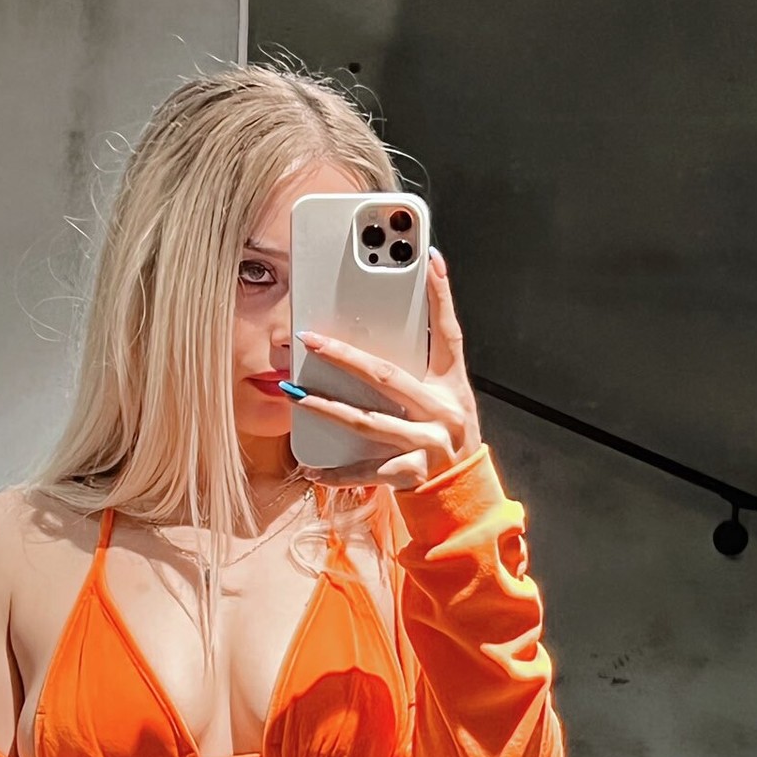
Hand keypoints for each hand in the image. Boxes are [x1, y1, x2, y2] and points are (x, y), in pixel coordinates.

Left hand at [291, 246, 480, 490]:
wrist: (463, 496)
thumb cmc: (445, 440)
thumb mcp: (445, 400)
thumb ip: (419, 370)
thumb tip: (380, 335)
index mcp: (452, 386)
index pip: (448, 334)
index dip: (440, 296)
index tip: (428, 259)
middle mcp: (443, 411)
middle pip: (387, 376)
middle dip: (344, 356)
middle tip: (309, 339)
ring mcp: (428, 443)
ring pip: (367, 421)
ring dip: (326, 407)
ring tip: (293, 392)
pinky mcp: (412, 473)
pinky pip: (366, 470)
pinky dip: (337, 471)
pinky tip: (310, 467)